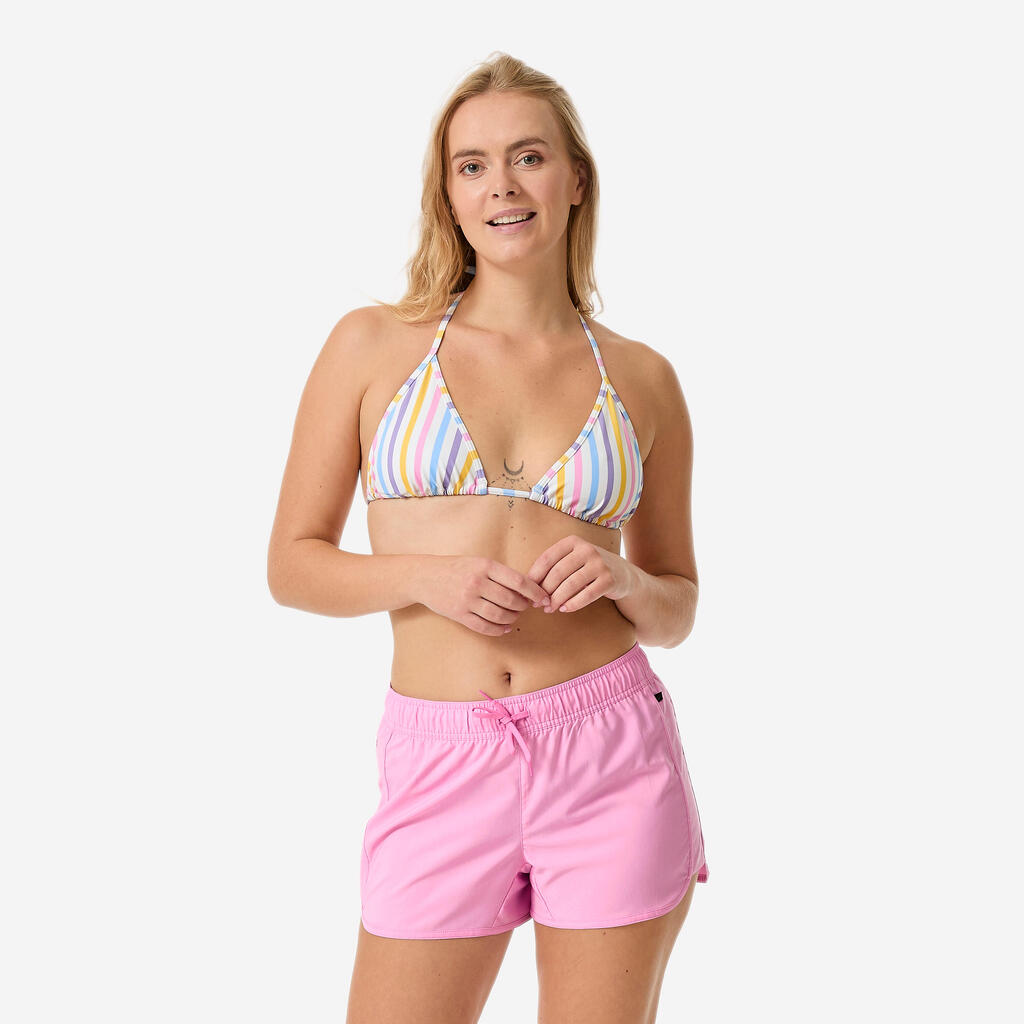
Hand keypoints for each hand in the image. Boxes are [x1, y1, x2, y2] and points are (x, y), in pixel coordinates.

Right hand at [421, 555, 552, 635]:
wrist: (424, 577)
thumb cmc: (456, 568)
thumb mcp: (479, 562)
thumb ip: (500, 574)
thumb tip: (528, 589)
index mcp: (485, 566)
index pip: (518, 581)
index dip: (535, 592)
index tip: (544, 598)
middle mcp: (477, 583)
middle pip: (511, 600)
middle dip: (523, 606)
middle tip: (525, 607)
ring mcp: (467, 600)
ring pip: (500, 615)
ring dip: (512, 618)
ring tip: (514, 616)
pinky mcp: (459, 615)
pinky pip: (484, 627)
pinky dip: (498, 630)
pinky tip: (504, 627)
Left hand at [525, 536, 634, 613]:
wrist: (623, 574)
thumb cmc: (588, 568)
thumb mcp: (572, 559)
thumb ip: (554, 567)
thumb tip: (528, 586)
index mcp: (573, 541)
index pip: (547, 558)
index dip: (535, 576)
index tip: (528, 591)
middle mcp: (587, 549)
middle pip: (557, 573)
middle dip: (545, 591)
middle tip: (538, 604)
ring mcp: (600, 564)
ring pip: (570, 585)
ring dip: (557, 600)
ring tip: (549, 609)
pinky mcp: (609, 580)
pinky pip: (586, 595)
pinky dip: (573, 604)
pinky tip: (565, 609)